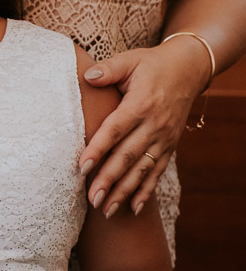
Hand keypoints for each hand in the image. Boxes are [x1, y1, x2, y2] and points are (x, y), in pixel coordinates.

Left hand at [78, 39, 210, 215]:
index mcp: (140, 104)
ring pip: (141, 170)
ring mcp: (164, 138)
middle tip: (92, 200)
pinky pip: (157, 172)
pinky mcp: (169, 146)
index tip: (81, 168)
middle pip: (127, 156)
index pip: (115, 130)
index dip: (98, 149)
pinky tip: (133, 209)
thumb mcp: (131, 60)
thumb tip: (88, 76)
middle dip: (109, 180)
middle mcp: (154, 125)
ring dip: (124, 192)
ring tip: (106, 210)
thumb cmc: (152, 65)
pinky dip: (146, 191)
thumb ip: (109, 69)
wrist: (188, 70)